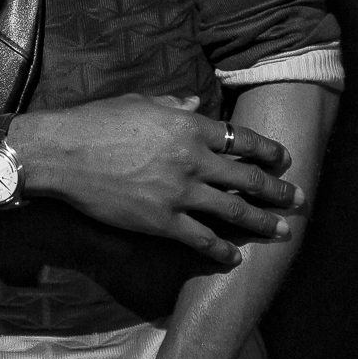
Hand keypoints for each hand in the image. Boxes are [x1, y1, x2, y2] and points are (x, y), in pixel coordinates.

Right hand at [17, 95, 300, 265]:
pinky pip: (201, 239)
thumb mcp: (138, 101)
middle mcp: (193, 160)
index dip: (268, 151)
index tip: (283, 159)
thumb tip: (194, 103)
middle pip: (248, 177)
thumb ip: (172, 105)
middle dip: (277, 190)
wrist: (62, 153)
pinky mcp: (161, 221)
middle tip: (296, 199)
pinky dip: (221, 250)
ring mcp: (179, 193)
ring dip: (262, 222)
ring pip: (233, 210)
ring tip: (282, 231)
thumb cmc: (95, 121)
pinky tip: (233, 257)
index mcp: (189, 126)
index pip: (242, 139)